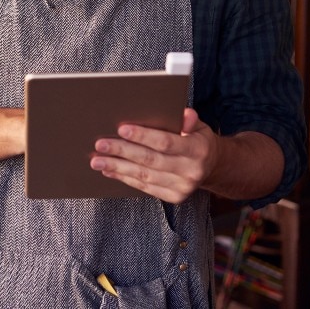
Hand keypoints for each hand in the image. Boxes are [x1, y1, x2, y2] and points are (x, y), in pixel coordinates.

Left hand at [89, 108, 217, 202]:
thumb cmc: (197, 139)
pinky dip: (124, 178)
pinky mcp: (173, 197)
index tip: (121, 129)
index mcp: (198, 150)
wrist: (212, 166)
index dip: (143, 136)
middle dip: (122, 151)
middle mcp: (191, 171)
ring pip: (144, 176)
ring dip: (117, 167)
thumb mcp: (199, 125)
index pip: (166, 142)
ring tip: (97, 160)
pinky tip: (109, 170)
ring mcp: (182, 187)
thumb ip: (189, 120)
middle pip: (150, 160)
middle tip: (100, 144)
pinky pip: (144, 187)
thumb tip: (184, 114)